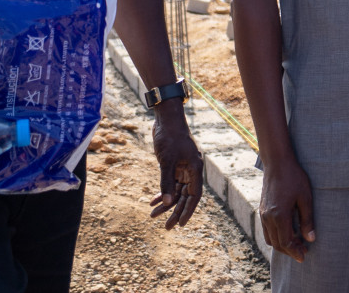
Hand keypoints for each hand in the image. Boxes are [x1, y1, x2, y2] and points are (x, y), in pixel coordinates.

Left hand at [148, 103, 203, 228]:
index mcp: (195, 170)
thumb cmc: (169, 138)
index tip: (181, 224)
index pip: (194, 196)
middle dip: (175, 212)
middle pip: (185, 197)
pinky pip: (169, 184)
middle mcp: (191, 171)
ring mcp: (183, 169)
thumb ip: (167, 182)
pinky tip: (152, 201)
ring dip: (165, 204)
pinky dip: (162, 193)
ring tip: (153, 216)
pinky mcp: (174, 166)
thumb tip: (168, 202)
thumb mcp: (167, 161)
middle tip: (166, 227)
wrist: (166, 120)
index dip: (188, 211)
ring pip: (176, 192)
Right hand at [258, 155, 316, 261]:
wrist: (277, 163)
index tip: (304, 256)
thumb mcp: (306, 198)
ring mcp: (263, 214)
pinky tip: (287, 234)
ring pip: (270, 238)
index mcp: (279, 215)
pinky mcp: (262, 210)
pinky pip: (267, 230)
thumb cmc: (294, 178)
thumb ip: (307, 220)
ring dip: (282, 245)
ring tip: (297, 244)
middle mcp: (268, 217)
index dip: (295, 251)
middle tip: (303, 252)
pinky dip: (276, 236)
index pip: (285, 242)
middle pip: (276, 243)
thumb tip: (310, 239)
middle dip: (289, 250)